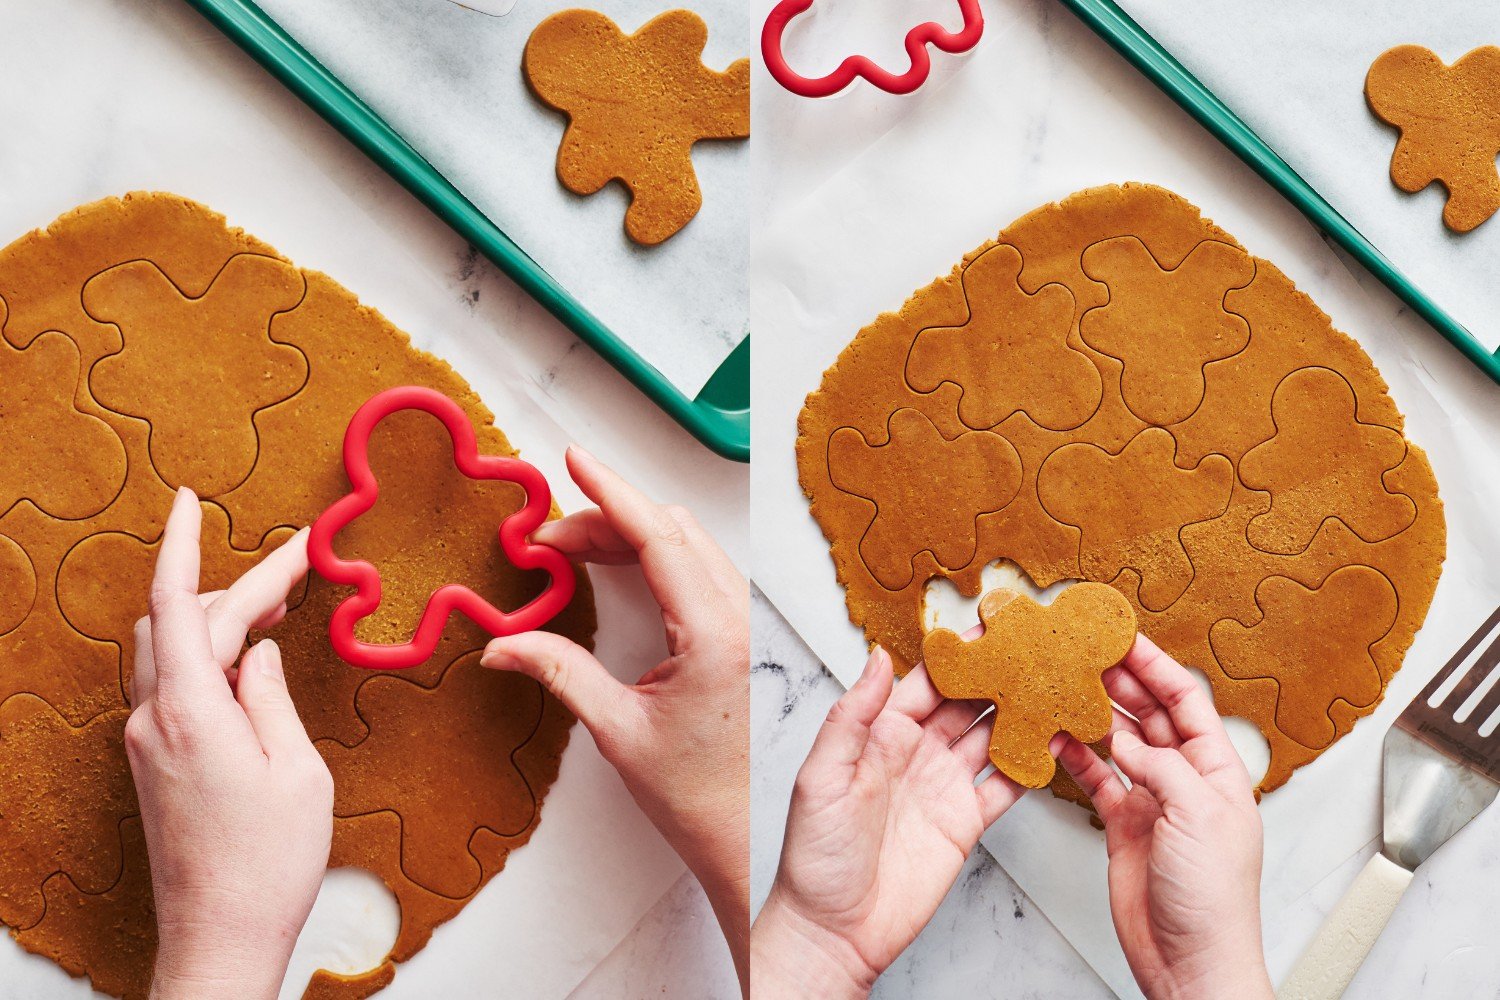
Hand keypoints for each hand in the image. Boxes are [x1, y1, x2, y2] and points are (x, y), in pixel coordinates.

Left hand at [127, 488, 332, 999]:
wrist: (221, 936)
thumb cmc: (268, 862)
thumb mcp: (297, 769)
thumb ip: (272, 697)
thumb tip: (258, 654)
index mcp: (191, 712)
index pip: (176, 604)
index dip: (181, 544)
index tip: (189, 501)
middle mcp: (154, 720)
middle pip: (180, 621)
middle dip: (237, 585)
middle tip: (296, 570)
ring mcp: (147, 743)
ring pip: (168, 649)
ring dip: (215, 618)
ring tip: (275, 610)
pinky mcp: (153, 763)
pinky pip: (172, 684)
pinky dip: (207, 655)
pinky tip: (249, 663)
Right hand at [479, 446, 749, 991]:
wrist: (755, 843)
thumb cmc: (702, 799)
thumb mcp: (620, 731)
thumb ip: (561, 673)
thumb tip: (501, 645)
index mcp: (716, 635)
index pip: (658, 538)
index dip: (611, 492)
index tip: (576, 461)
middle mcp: (743, 620)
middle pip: (671, 532)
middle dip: (606, 518)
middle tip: (548, 537)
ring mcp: (750, 626)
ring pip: (689, 547)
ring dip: (632, 537)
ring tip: (572, 551)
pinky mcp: (747, 637)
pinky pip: (703, 572)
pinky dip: (657, 559)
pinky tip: (620, 569)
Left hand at [752, 646, 1024, 998]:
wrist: (833, 930)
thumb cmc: (815, 856)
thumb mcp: (821, 776)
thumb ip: (852, 716)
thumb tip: (879, 657)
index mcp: (880, 734)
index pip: (929, 681)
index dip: (960, 652)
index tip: (993, 624)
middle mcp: (916, 753)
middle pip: (967, 702)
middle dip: (1001, 673)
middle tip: (1038, 646)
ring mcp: (943, 786)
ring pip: (992, 736)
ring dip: (1022, 712)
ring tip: (1056, 683)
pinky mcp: (965, 822)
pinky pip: (1004, 786)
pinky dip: (1030, 765)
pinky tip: (1055, 743)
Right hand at [1055, 635, 1271, 999]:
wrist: (1192, 960)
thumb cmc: (1215, 899)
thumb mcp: (1198, 816)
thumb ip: (1161, 767)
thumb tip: (1125, 740)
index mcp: (1217, 770)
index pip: (1185, 701)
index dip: (1156, 666)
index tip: (1123, 636)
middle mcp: (1184, 779)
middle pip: (1149, 714)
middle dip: (1119, 681)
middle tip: (1083, 653)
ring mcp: (1152, 801)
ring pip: (1119, 743)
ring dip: (1094, 715)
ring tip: (1064, 685)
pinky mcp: (1123, 825)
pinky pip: (1096, 779)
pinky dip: (1076, 757)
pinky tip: (1057, 737)